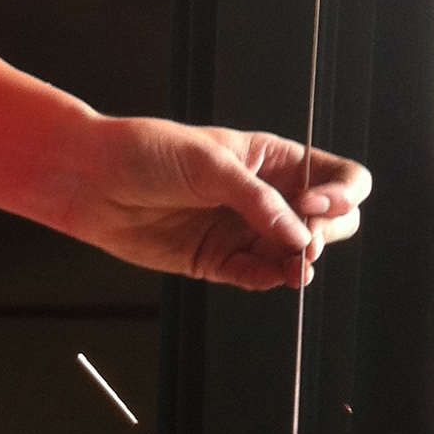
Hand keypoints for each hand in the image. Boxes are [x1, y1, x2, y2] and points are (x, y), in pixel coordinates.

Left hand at [60, 120, 370, 289]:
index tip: (317, 205)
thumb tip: (298, 235)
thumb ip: (256, 200)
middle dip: (329, 231)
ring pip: (294, 255)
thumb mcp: (208, 163)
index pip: (334, 176)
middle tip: (307, 239)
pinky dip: (269, 280)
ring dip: (301, 262)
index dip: (341, 193)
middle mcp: (264, 197)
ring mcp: (243, 230)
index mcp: (270, 160)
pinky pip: (256, 277)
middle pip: (329, 220)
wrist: (93, 181)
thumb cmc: (145, 153)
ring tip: (295, 267)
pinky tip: (271, 277)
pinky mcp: (218, 260)